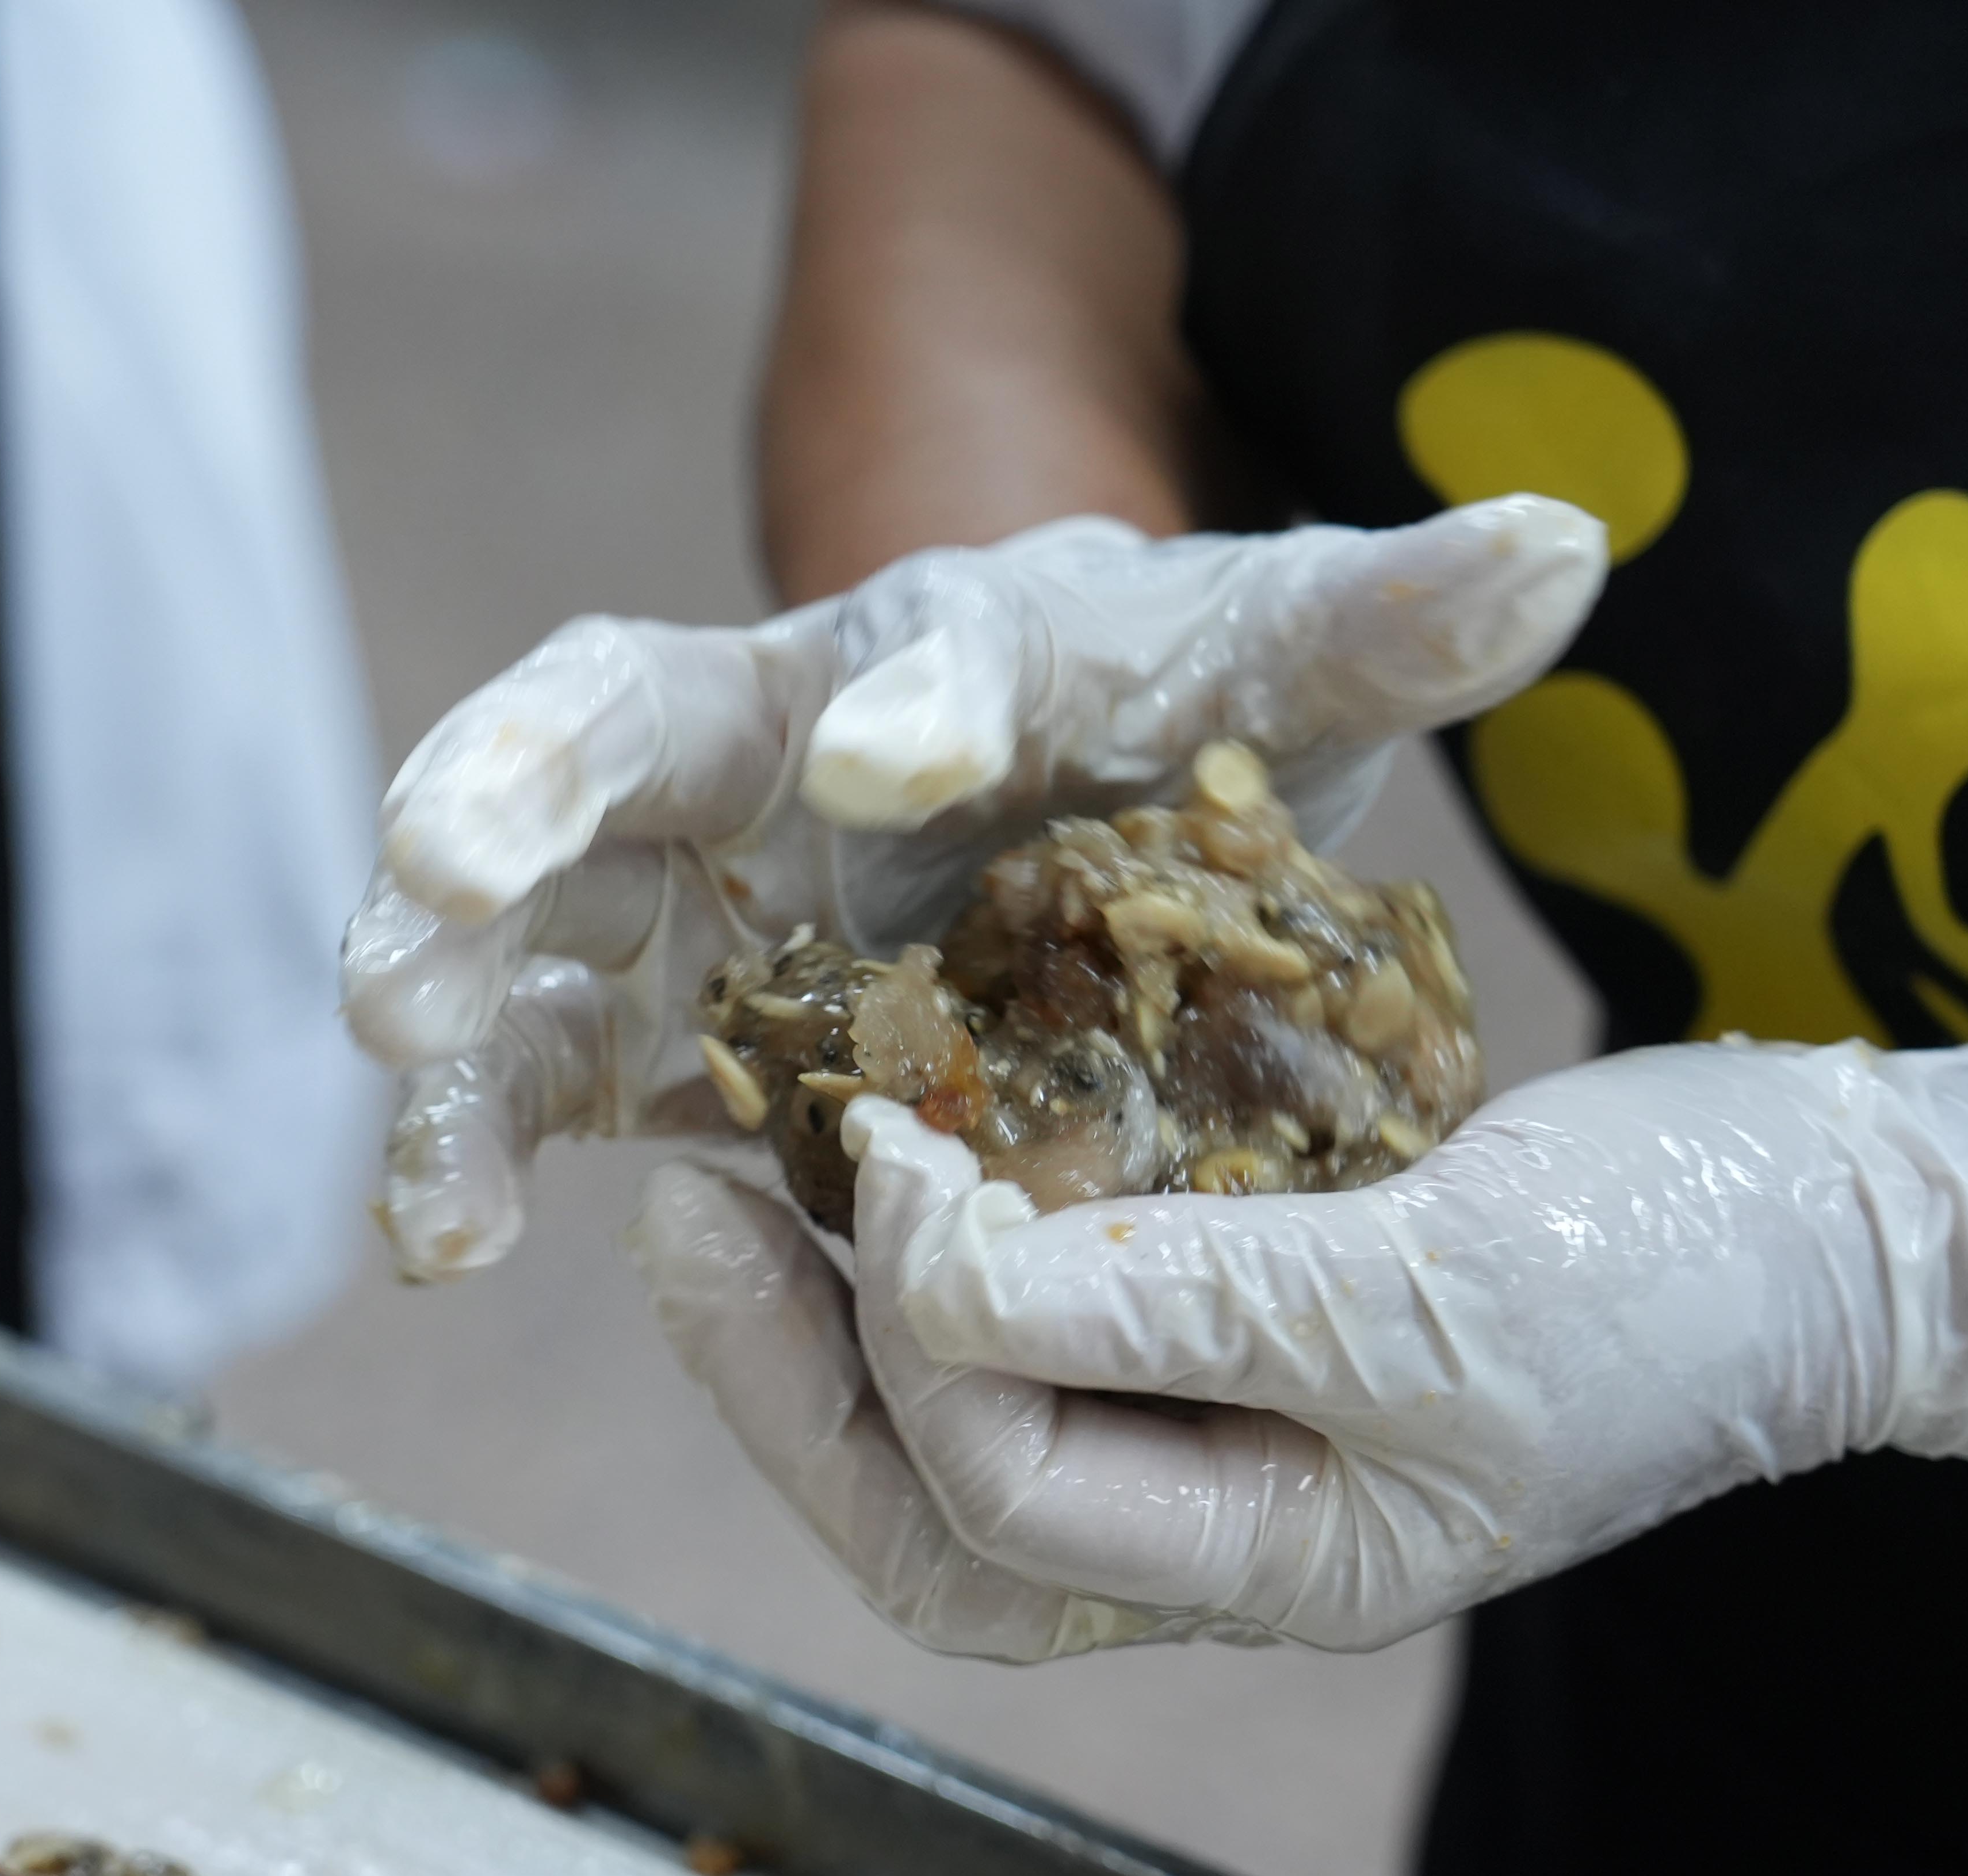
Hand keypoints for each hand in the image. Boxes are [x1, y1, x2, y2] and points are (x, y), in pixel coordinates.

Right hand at [348, 498, 1607, 1277]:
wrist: (1050, 790)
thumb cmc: (1170, 721)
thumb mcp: (1284, 670)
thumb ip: (1396, 621)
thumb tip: (1572, 545)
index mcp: (942, 651)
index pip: (916, 644)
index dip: (908, 697)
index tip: (890, 759)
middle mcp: (767, 741)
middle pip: (614, 720)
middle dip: (515, 780)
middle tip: (444, 861)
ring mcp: (680, 881)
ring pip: (525, 906)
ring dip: (448, 982)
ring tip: (395, 1063)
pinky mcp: (642, 1016)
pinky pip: (530, 1070)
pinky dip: (469, 1142)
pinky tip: (430, 1239)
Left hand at [631, 1039, 1967, 1655]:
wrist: (1846, 1220)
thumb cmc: (1678, 1274)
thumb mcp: (1427, 1294)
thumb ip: (1174, 1298)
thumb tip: (923, 1262)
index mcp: (1269, 1565)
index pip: (993, 1491)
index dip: (908, 1328)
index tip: (897, 1150)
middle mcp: (1214, 1526)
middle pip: (926, 1519)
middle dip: (784, 1382)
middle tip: (677, 1218)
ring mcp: (1220, 1429)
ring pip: (955, 1429)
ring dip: (832, 1317)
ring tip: (730, 1174)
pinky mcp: (1230, 1316)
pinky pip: (1037, 1320)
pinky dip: (946, 1247)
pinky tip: (889, 1135)